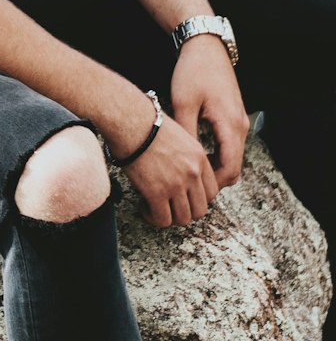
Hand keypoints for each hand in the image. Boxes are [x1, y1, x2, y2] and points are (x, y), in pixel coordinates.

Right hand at [119, 103, 218, 227]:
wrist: (130, 121)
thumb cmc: (147, 123)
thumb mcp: (179, 136)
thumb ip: (187, 156)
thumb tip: (181, 171)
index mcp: (199, 158)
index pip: (211, 192)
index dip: (197, 199)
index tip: (184, 197)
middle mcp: (192, 173)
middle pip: (200, 210)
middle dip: (185, 211)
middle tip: (170, 205)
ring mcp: (176, 184)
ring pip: (183, 219)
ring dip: (169, 217)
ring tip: (155, 207)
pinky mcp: (156, 192)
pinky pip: (162, 219)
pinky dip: (153, 218)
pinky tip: (144, 207)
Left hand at [170, 33, 249, 189]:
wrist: (206, 47)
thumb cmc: (193, 72)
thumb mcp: (183, 103)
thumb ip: (186, 133)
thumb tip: (183, 161)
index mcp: (230, 126)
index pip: (229, 169)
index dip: (213, 184)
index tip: (193, 188)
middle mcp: (240, 126)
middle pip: (233, 167)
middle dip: (214, 179)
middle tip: (189, 183)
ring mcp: (240, 121)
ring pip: (232, 156)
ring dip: (215, 166)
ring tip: (190, 169)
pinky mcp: (235, 116)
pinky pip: (230, 144)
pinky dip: (218, 154)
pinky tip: (197, 151)